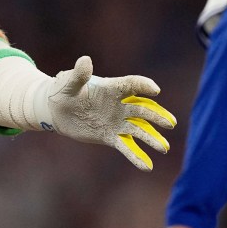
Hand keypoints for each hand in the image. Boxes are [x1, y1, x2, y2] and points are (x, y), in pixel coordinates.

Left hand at [38, 56, 175, 170]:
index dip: (143, 85)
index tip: (155, 90)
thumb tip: (85, 60)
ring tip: (164, 148)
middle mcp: (119, 105)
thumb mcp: (68, 82)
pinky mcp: (110, 136)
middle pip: (142, 109)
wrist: (56, 110)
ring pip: (138, 130)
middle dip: (156, 116)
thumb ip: (79, 74)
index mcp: (111, 88)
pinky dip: (136, 156)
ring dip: (151, 138)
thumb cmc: (63, 90)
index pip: (132, 85)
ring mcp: (116, 122)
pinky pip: (126, 147)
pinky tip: (147, 167)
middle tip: (170, 124)